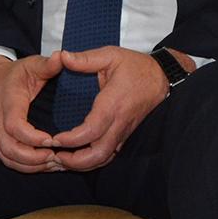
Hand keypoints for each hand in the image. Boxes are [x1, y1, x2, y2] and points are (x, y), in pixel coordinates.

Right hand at [0, 53, 62, 172]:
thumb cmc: (14, 74)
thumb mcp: (30, 64)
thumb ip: (47, 64)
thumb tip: (62, 57)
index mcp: (7, 101)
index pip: (14, 126)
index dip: (32, 137)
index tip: (52, 139)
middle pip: (9, 149)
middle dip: (34, 158)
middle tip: (57, 156)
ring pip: (7, 157)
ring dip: (31, 165)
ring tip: (55, 163)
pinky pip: (8, 159)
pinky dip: (26, 166)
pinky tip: (45, 164)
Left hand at [49, 46, 182, 170]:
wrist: (162, 77)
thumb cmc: (136, 66)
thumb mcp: (110, 55)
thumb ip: (85, 58)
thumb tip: (62, 56)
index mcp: (113, 104)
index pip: (91, 131)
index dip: (71, 140)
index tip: (55, 139)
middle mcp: (119, 122)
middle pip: (98, 154)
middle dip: (75, 161)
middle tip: (55, 156)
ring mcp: (124, 131)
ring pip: (105, 158)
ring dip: (83, 164)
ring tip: (62, 160)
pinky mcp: (125, 134)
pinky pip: (109, 154)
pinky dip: (93, 161)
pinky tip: (78, 158)